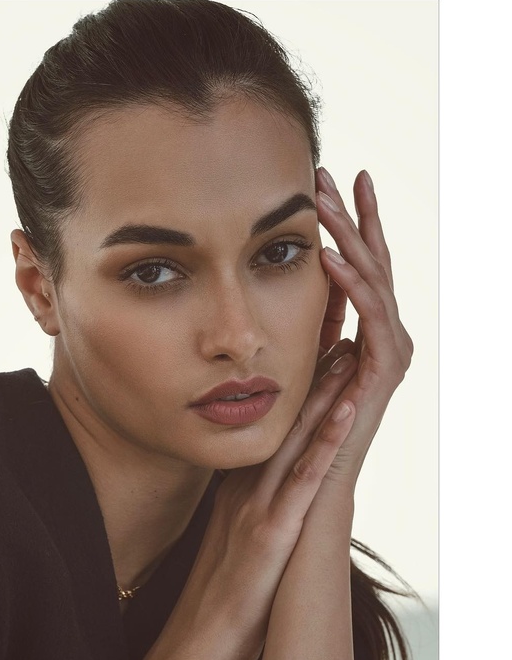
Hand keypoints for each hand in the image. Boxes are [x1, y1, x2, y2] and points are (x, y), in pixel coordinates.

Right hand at [159, 346, 358, 659]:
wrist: (199, 641)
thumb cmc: (220, 597)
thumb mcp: (229, 540)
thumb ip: (243, 509)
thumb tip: (258, 493)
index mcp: (235, 491)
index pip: (265, 429)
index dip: (287, 392)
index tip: (306, 356)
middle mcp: (244, 489)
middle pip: (280, 424)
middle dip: (309, 380)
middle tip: (333, 334)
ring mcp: (257, 507)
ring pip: (295, 439)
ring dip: (323, 396)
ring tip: (346, 354)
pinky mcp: (272, 531)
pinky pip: (306, 478)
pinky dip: (326, 442)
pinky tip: (346, 411)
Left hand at [315, 167, 412, 483]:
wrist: (312, 485)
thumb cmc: (297, 434)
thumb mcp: (294, 369)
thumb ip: (299, 333)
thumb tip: (274, 295)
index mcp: (363, 334)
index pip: (358, 268)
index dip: (347, 225)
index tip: (328, 184)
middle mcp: (381, 338)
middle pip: (371, 264)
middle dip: (352, 218)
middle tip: (332, 174)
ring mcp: (386, 354)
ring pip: (374, 282)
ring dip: (349, 240)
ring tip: (326, 204)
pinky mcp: (383, 374)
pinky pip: (371, 319)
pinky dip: (353, 286)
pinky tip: (331, 258)